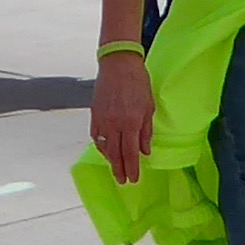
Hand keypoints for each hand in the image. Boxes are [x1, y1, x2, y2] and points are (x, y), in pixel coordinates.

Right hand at [91, 52, 153, 182]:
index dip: (132, 168)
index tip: (133, 179)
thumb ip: (146, 131)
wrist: (118, 63)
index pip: (130, 152)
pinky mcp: (94, 113)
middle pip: (116, 154)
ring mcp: (102, 119)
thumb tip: (145, 151)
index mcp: (131, 122)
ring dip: (110, 160)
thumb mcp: (149, 106)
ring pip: (104, 146)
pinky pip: (96, 136)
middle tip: (123, 181)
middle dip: (120, 169)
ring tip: (115, 169)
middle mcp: (115, 123)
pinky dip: (101, 146)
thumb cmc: (138, 82)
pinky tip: (105, 151)